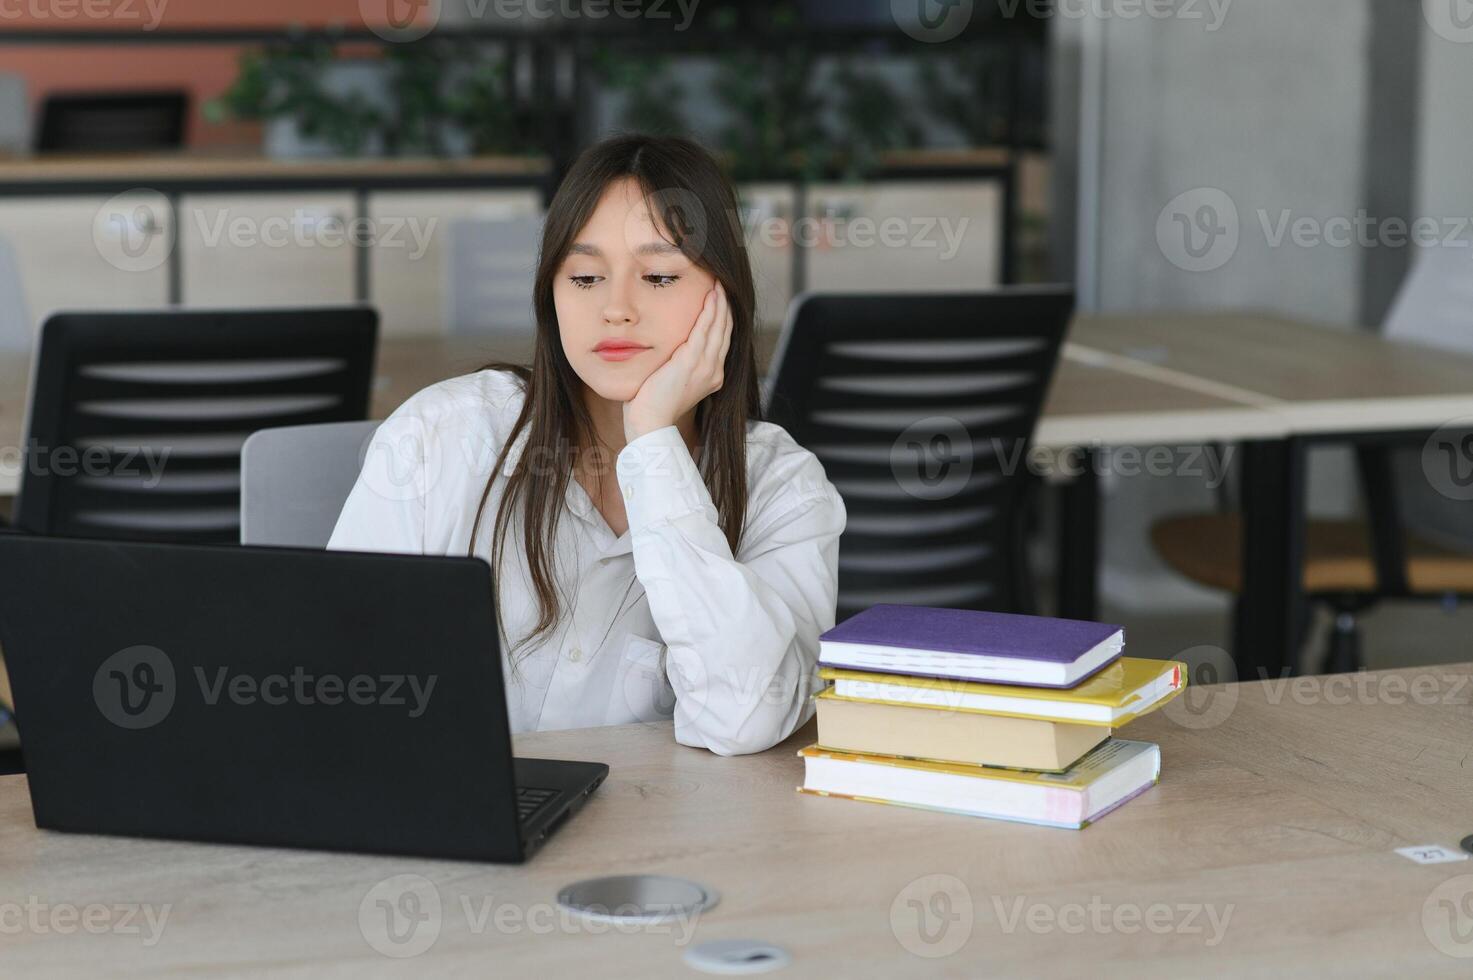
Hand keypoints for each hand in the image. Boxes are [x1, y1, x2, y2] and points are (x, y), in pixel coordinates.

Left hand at [623, 282, 732, 441]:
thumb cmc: (652, 405)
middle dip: (725, 305)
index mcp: (712, 376)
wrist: (650, 424)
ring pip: (719, 326)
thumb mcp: (670, 380)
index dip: (722, 317)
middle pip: (725, 330)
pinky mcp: (692, 361)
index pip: (721, 340)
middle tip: (722, 283)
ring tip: (719, 283)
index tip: (719, 298)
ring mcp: (706, 366)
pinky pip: (705, 329)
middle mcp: (714, 371)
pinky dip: (710, 310)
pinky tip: (710, 294)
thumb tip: (668, 350)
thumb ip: (675, 363)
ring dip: (720, 302)